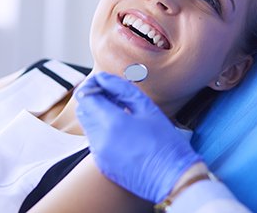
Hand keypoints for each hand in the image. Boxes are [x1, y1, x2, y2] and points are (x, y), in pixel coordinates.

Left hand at [75, 72, 201, 202]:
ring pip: (88, 124)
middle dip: (93, 99)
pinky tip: (122, 130)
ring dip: (97, 114)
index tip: (102, 82)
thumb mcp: (147, 107)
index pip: (85, 96)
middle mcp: (100, 139)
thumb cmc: (165, 142)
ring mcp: (99, 154)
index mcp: (112, 122)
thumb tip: (104, 78)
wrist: (173, 179)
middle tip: (112, 95)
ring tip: (120, 112)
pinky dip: (102, 130)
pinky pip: (94, 140)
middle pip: (83, 110)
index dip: (91, 85)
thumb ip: (121, 89)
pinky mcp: (102, 164)